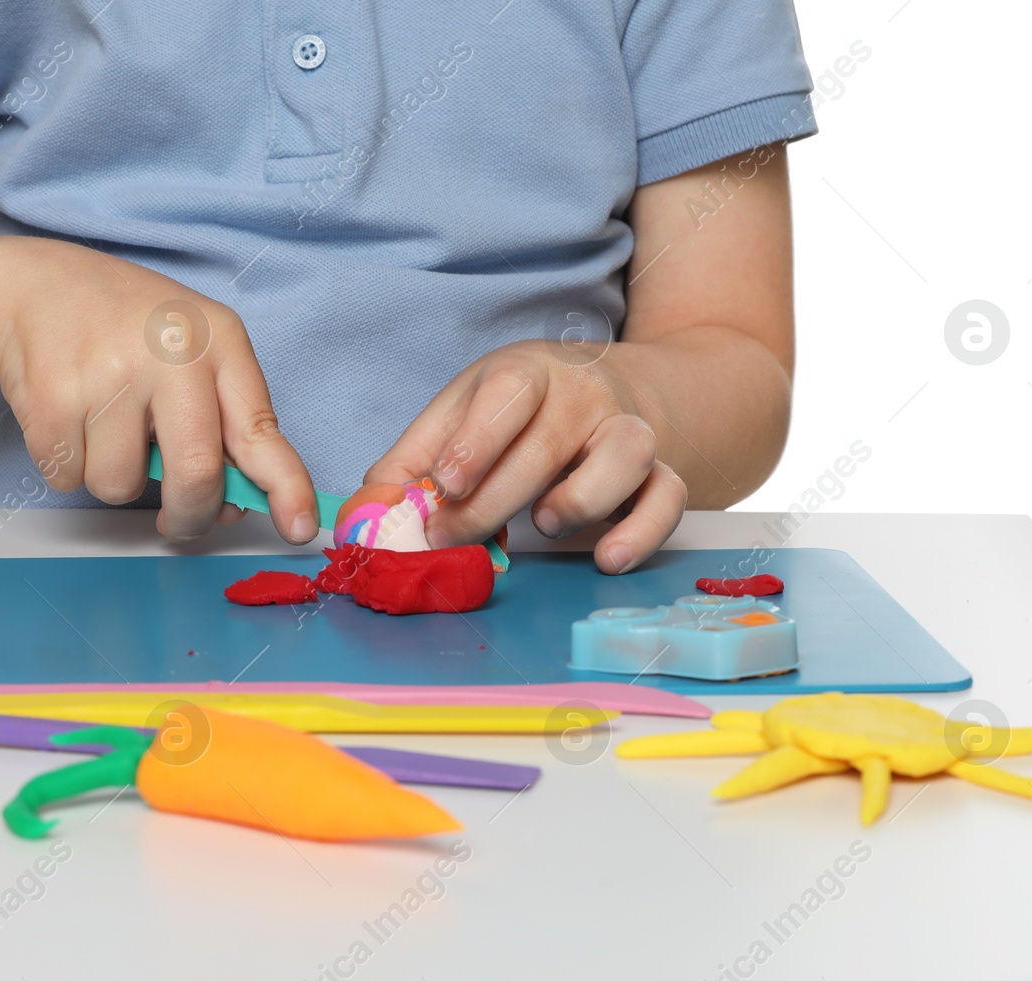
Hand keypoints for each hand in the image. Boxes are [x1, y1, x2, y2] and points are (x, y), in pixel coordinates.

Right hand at [0, 240, 318, 544]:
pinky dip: (68, 463)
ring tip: (104, 424)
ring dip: (112, 477)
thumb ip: (222, 423)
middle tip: (177, 519)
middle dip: (189, 516)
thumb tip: (234, 506)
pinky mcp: (52, 396)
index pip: (260, 430)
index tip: (300, 527)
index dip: (286, 487)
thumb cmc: (126, 329)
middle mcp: (170, 353)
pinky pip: (69, 477)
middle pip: (196, 475)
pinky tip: (69, 415)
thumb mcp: (192, 351)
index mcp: (218, 342)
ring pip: (120, 487)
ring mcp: (109, 373)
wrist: (34, 284)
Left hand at [365, 341, 686, 573]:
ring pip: (624, 454)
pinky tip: (607, 558)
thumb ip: (412, 462)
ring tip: (542, 525)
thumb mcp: (462, 413)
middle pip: (548, 443)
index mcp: (528, 372)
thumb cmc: (520, 409)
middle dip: (494, 498)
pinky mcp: (661, 470)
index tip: (442, 486)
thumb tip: (363, 515)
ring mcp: (628, 430)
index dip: (475, 440)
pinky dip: (642, 531)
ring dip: (581, 497)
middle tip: (452, 537)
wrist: (614, 387)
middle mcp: (585, 395)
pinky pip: (669, 497)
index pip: (507, 393)